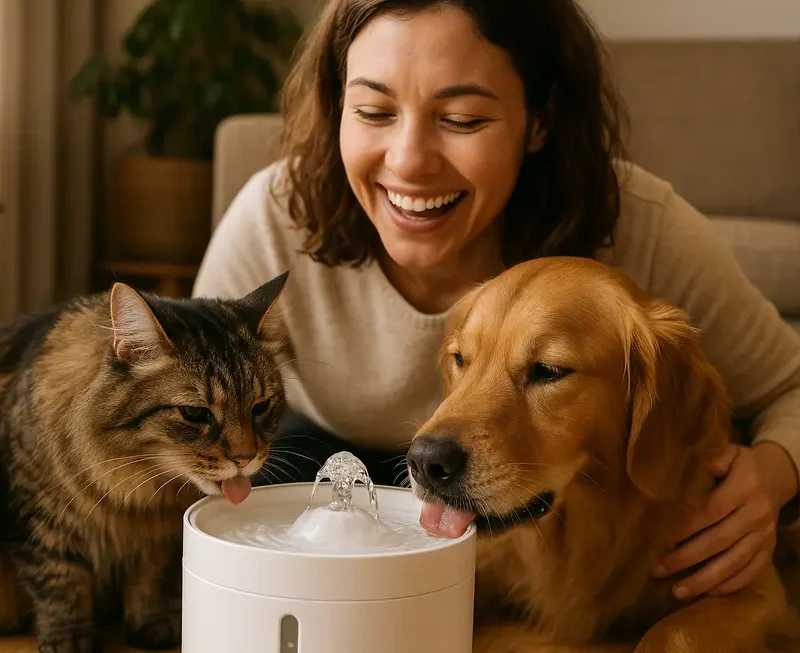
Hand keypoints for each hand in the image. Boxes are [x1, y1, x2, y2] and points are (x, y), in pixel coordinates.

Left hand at [651, 442, 796, 600]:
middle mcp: (757, 513)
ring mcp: (765, 534)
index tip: (659, 540)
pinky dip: (730, 584)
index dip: (685, 527)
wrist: (776, 475)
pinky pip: (752, 571)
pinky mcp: (770, 548)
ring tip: (678, 592)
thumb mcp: (727, 452)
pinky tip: (708, 593)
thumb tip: (690, 465)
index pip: (711, 510)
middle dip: (687, 559)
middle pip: (719, 540)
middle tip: (658, 570)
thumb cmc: (740, 463)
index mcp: (745, 486)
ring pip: (734, 562)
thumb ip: (710, 457)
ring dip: (705, 579)